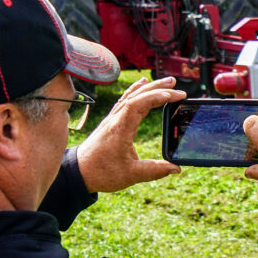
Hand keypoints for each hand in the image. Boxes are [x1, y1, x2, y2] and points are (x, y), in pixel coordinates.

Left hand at [76, 76, 184, 192]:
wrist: (79, 172)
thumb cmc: (102, 172)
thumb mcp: (131, 175)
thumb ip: (155, 170)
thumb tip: (176, 168)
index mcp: (120, 129)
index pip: (137, 105)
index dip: (155, 97)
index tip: (173, 96)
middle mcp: (115, 119)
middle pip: (136, 96)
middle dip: (158, 88)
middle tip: (178, 86)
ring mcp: (113, 119)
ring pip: (131, 96)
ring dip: (149, 87)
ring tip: (168, 82)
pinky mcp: (112, 121)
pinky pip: (125, 100)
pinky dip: (136, 90)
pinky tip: (143, 84)